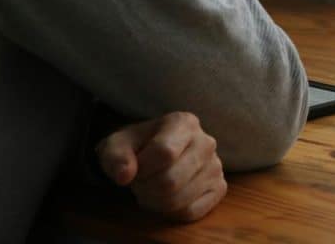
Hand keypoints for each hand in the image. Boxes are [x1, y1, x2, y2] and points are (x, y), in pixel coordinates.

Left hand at [96, 111, 226, 221]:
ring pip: (179, 200)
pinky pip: (191, 212)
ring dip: (155, 201)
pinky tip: (165, 198)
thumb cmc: (136, 148)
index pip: (164, 152)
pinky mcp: (219, 188)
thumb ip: (115, 156)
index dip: (142, 168)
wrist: (152, 155)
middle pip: (171, 181)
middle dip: (145, 188)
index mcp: (183, 122)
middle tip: (140, 182)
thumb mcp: (116, 146)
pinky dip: (171, 211)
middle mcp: (206, 142)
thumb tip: (124, 175)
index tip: (134, 167)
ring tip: (151, 188)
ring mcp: (215, 166)